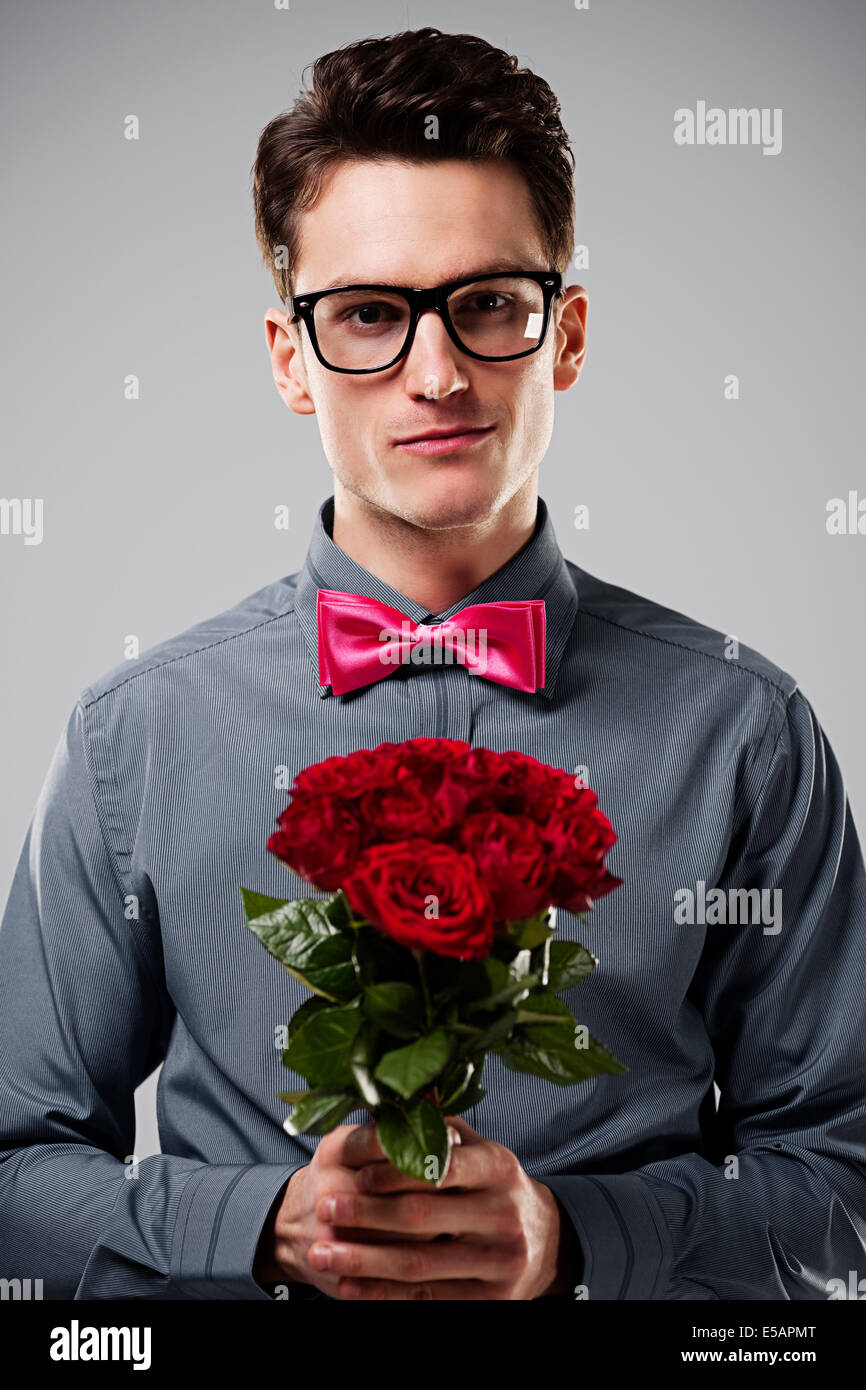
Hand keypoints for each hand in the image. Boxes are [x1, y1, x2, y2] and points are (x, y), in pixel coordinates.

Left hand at [290, 1114, 577, 1299]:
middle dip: (366, 1214)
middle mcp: (503, 1215)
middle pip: (423, 1218)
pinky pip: (428, 1299)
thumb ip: (442, 1127)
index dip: (393, 1172)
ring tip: (321, 1254)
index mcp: (498, 1168)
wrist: (547, 1243)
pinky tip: (350, 1288)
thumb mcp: (481, 1149)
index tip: (354, 1174)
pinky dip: (384, 1295)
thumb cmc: (495, 1186)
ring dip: (363, 1261)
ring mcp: (499, 1262)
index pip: (440, 1168)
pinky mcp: (491, 1300)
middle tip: (322, 1207)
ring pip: (419, 1265)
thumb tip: (401, 1097)